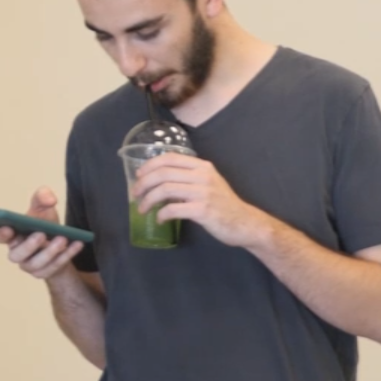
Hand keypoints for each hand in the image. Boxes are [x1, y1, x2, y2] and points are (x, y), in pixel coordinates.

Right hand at [0, 187, 84, 281]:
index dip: (2, 234)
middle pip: (16, 255)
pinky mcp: (44, 273)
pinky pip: (53, 268)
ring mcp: (29, 265)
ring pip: (35, 264)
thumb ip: (43, 196)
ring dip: (50, 252)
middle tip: (41, 234)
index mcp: (12, 235)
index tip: (8, 227)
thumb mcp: (44, 206)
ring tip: (63, 239)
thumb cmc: (45, 223)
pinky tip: (77, 244)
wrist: (60, 241)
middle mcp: (17, 253)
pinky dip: (66, 256)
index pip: (1, 237)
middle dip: (28, 245)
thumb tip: (49, 200)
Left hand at [130, 153, 270, 248]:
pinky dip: (161, 214)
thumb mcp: (208, 184)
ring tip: (142, 209)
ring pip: (165, 189)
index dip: (150, 165)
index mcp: (202, 166)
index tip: (139, 176)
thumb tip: (160, 182)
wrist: (245, 223)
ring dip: (148, 200)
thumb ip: (188, 179)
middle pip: (163, 173)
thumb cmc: (224, 205)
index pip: (170, 157)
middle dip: (143, 183)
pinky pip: (173, 209)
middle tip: (135, 195)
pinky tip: (159, 219)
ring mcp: (203, 192)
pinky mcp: (202, 210)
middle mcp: (202, 176)